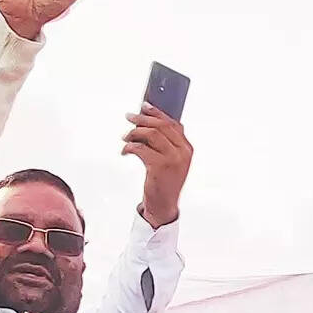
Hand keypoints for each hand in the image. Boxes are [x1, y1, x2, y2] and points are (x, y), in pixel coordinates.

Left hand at [122, 103, 193, 227]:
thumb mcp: (171, 161)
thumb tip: (148, 124)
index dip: (157, 113)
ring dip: (134, 133)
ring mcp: (172, 159)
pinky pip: (141, 148)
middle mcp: (182, 152)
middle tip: (129, 117)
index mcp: (187, 148)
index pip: (173, 123)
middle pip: (161, 126)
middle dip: (142, 119)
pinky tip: (125, 151)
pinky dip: (130, 147)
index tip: (144, 106)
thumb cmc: (164, 183)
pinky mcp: (159, 167)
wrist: (163, 206)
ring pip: (150, 134)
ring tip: (125, 137)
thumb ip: (166, 143)